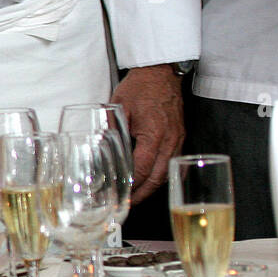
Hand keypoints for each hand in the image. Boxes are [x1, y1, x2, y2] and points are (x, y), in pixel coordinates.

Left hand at [111, 64, 184, 203]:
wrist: (162, 72)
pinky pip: (174, 163)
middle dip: (143, 194)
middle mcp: (170, 140)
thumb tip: (97, 150)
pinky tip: (154, 182)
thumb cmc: (140, 86)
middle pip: (158, 177)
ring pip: (168, 172)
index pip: (143, 169)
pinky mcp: (180, 137)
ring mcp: (178, 139)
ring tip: (137, 197)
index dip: (132, 186)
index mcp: (154, 134)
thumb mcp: (118, 107)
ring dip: (153, 187)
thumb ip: (110, 130)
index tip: (120, 195)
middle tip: (128, 204)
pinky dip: (164, 176)